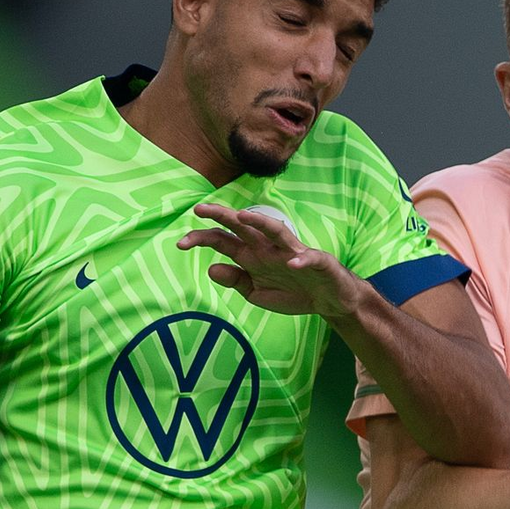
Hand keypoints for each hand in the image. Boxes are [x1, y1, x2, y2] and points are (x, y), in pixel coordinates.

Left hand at [177, 203, 361, 318]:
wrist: (329, 299)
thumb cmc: (293, 291)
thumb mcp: (256, 292)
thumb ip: (236, 280)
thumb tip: (211, 268)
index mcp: (254, 256)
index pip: (225, 241)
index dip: (203, 239)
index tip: (180, 243)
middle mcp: (270, 249)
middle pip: (245, 228)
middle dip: (223, 217)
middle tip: (199, 209)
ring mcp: (293, 253)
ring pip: (276, 232)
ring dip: (261, 223)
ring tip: (244, 217)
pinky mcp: (317, 262)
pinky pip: (308, 258)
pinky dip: (301, 259)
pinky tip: (293, 263)